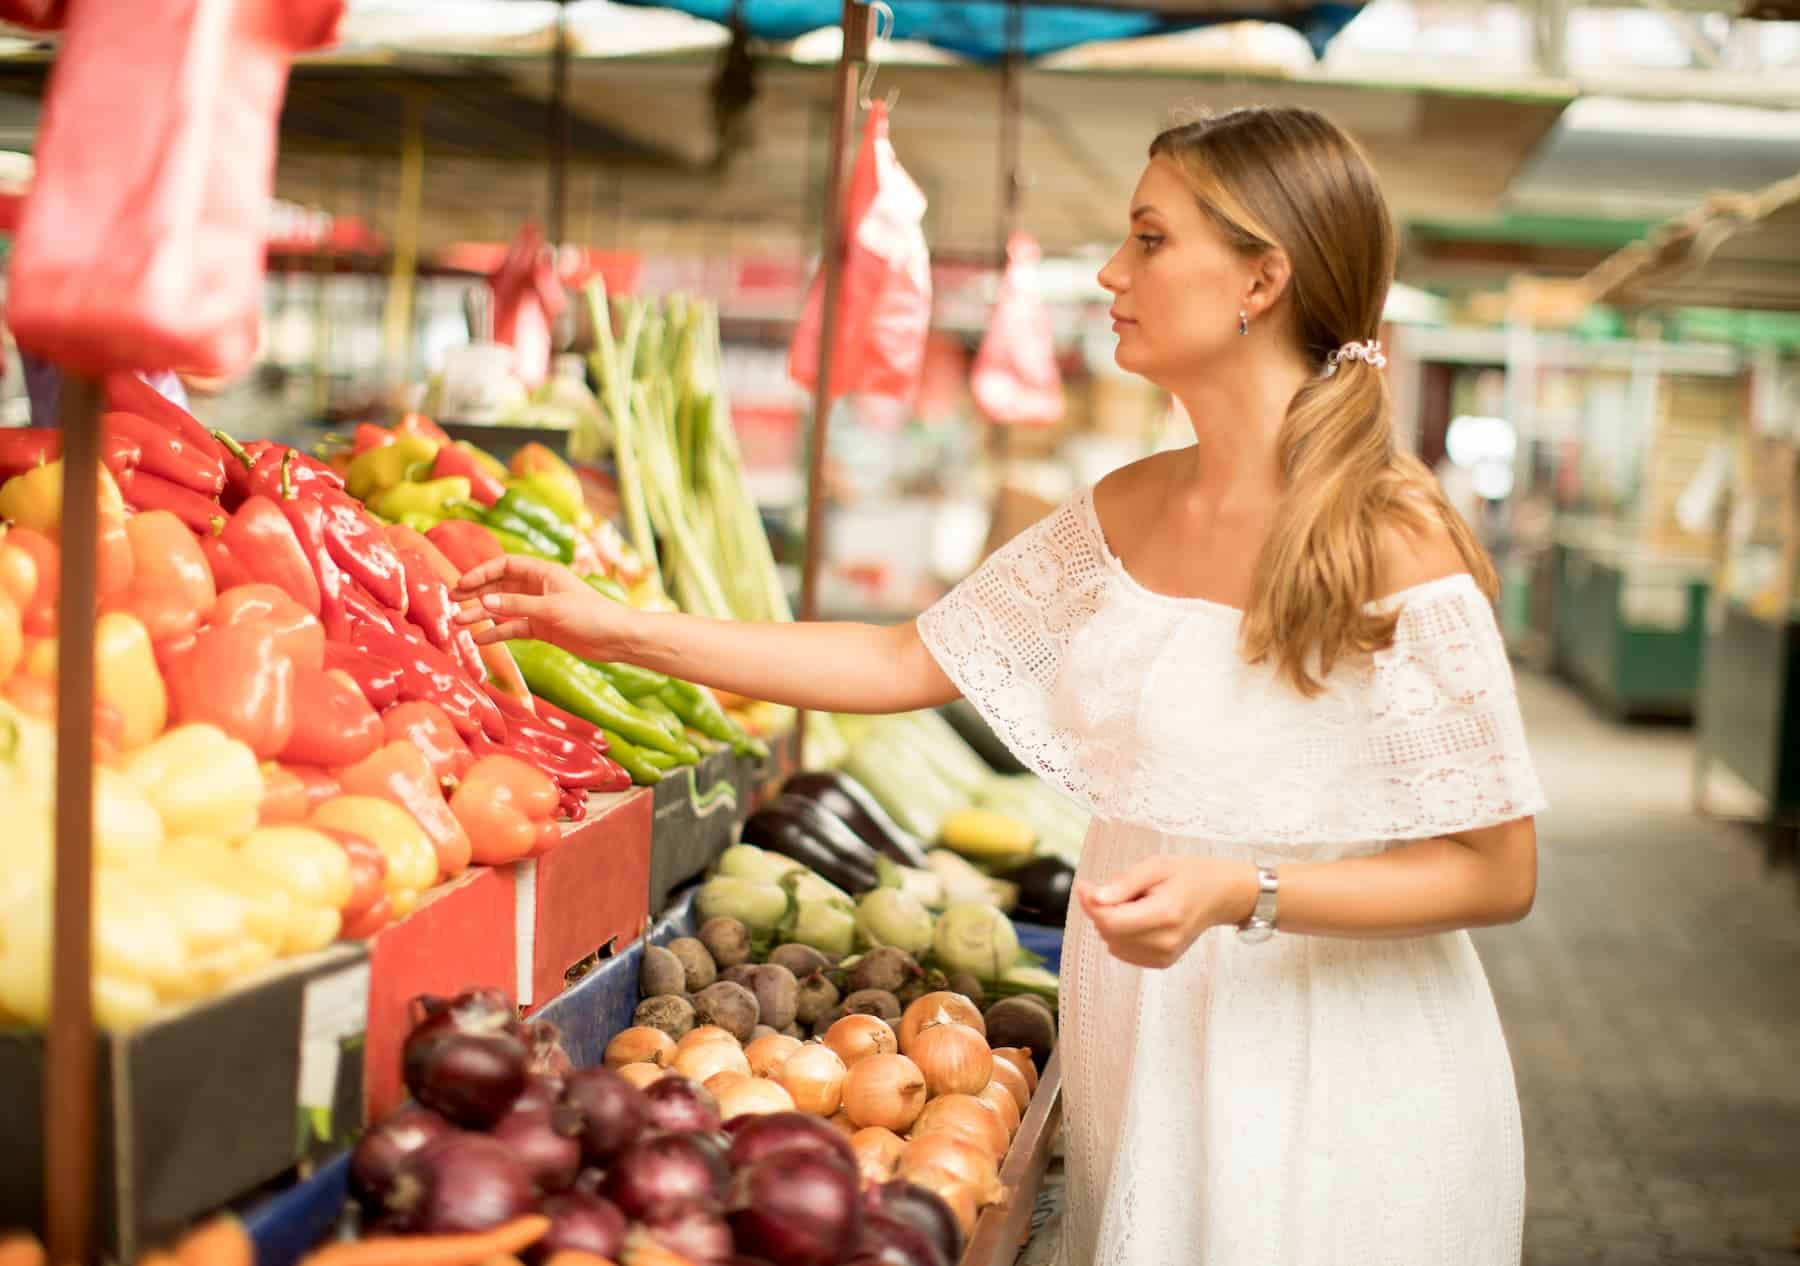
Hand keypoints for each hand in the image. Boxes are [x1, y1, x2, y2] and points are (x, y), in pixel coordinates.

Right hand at [453, 555, 635, 661]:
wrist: (616, 639)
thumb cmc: (590, 615)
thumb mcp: (551, 609)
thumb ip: (517, 605)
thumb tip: (484, 601)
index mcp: (543, 572)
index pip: (505, 565)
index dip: (481, 572)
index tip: (461, 583)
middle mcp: (539, 587)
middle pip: (500, 585)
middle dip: (476, 593)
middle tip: (452, 600)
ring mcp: (539, 608)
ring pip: (504, 608)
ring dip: (483, 614)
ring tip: (459, 622)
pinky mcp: (543, 628)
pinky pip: (514, 627)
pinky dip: (498, 633)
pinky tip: (480, 640)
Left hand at [1075, 856, 1259, 968]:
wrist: (1219, 896)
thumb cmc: (1187, 875)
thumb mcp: (1156, 866)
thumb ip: (1124, 884)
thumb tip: (1093, 898)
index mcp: (1165, 913)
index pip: (1110, 921)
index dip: (1091, 904)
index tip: (1086, 885)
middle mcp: (1165, 940)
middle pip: (1108, 933)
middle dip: (1102, 910)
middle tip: (1117, 889)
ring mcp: (1164, 956)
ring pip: (1112, 943)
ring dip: (1112, 922)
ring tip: (1136, 904)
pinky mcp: (1162, 963)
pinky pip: (1123, 951)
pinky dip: (1121, 934)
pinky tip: (1139, 919)